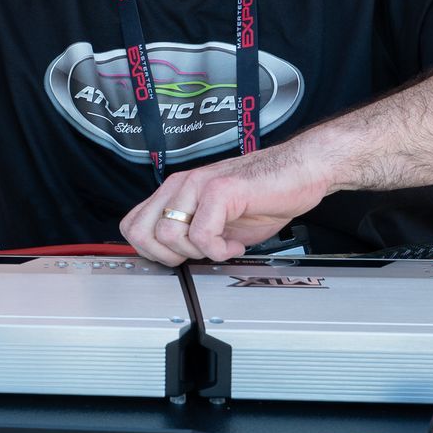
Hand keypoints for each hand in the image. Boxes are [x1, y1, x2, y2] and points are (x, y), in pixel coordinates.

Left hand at [119, 144, 334, 265]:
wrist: (300, 172)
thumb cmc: (264, 196)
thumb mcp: (217, 220)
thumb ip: (190, 234)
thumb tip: (170, 260)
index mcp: (176, 191)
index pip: (132, 224)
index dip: (150, 251)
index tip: (179, 258)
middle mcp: (181, 185)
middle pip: (140, 232)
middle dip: (167, 257)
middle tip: (197, 256)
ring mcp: (198, 185)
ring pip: (168, 235)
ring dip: (197, 252)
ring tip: (222, 246)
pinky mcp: (220, 190)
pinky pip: (202, 234)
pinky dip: (219, 250)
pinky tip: (235, 245)